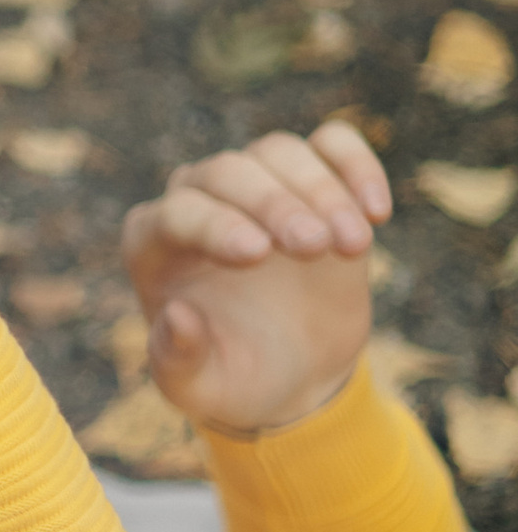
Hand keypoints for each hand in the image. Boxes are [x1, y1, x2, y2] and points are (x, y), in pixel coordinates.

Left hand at [122, 122, 389, 437]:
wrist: (293, 373)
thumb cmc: (233, 379)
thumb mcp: (200, 388)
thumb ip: (178, 359)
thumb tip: (177, 315)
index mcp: (154, 243)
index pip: (178, 212)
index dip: (214, 225)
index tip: (257, 255)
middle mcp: (199, 200)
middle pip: (229, 171)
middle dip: (274, 203)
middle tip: (314, 246)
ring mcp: (256, 185)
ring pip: (280, 152)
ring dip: (320, 190)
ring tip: (352, 245)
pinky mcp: (310, 183)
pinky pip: (331, 143)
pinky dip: (355, 163)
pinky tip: (376, 210)